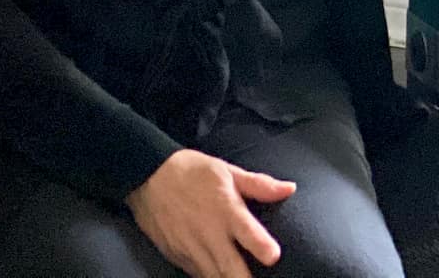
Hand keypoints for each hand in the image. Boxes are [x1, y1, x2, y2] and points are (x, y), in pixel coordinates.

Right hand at [126, 149, 294, 277]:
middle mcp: (209, 233)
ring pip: (213, 276)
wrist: (148, 177)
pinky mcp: (176, 256)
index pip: (247, 232)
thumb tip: (290, 188)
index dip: (261, 246)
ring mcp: (191, 248)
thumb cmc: (193, 172)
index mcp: (226, 209)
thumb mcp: (228, 171)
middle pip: (229, 267)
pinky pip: (197, 274)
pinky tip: (219, 277)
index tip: (274, 257)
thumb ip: (259, 185)